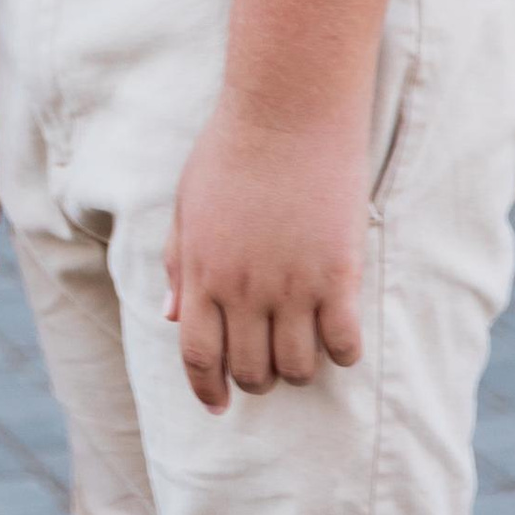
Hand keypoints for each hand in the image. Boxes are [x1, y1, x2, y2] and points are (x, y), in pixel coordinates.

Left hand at [163, 95, 366, 410]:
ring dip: (299, 370)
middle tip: (266, 366)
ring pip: (299, 369)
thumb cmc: (232, 147)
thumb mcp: (188, 202)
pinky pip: (344, 345)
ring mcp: (293, 284)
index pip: (198, 356)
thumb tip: (170, 316)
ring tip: (303, 348)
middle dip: (256, 380)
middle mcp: (244, 288)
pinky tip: (338, 333)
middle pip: (251, 371)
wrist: (287, 108)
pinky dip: (342, 353)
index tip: (218, 406)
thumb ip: (177, 261)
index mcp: (202, 270)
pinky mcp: (338, 275)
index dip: (207, 390)